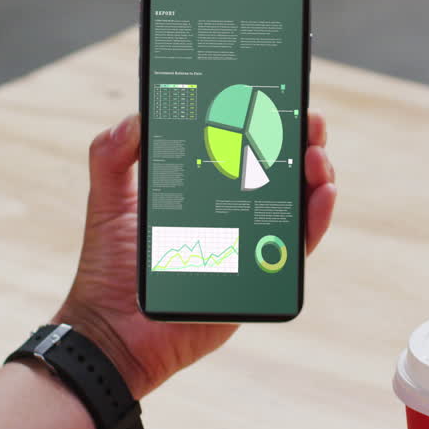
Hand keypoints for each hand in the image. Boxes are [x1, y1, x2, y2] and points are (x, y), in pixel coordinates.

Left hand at [54, 112, 336, 398]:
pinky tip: (321, 193)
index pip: (240, 150)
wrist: (112, 331)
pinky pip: (296, 248)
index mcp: (201, 193)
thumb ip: (111, 156)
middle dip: (299, 142)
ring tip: (315, 154)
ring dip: (314, 175)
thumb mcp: (107, 202)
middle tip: (307, 119)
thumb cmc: (109, 271)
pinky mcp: (258, 278)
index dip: (263, 124)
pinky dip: (315, 220)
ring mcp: (248, 245)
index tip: (277, 97)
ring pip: (295, 205)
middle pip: (277, 172)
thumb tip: (136, 116)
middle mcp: (230, 215)